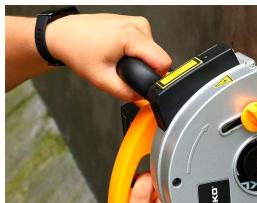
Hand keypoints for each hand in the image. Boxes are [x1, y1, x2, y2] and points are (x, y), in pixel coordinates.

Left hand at [45, 13, 171, 100]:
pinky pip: (146, 44)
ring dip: (140, 62)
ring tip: (119, 61)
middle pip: (159, 57)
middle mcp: (137, 25)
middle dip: (145, 70)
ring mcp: (136, 21)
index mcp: (131, 35)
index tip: (144, 83)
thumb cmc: (78, 50)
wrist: (64, 35)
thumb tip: (143, 98)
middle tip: (123, 71)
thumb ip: (127, 93)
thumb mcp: (103, 80)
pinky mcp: (134, 23)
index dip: (156, 78)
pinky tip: (120, 53)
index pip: (163, 62)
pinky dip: (136, 53)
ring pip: (153, 51)